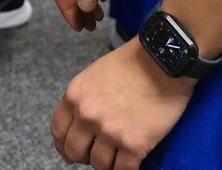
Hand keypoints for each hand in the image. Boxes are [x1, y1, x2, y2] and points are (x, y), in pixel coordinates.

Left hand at [50, 39, 193, 168]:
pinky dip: (126, 169)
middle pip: (74, 152)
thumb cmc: (132, 63)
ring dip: (107, 164)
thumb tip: (81, 122)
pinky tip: (131, 161)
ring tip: (117, 157)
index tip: (70, 151)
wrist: (162, 61)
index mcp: (74, 97)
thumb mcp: (94, 75)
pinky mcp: (134, 145)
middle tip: (95, 155)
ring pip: (99, 165)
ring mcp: (110, 132)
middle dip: (83, 157)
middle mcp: (87, 116)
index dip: (63, 145)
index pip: (58, 131)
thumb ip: (84, 99)